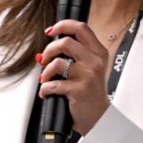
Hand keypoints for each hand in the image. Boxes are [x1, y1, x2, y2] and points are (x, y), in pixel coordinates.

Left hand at [38, 20, 109, 135]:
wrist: (98, 117)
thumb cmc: (91, 93)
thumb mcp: (89, 69)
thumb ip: (73, 56)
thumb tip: (45, 52)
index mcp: (98, 53)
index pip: (81, 28)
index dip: (63, 25)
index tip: (51, 31)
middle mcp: (95, 61)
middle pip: (66, 42)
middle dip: (49, 49)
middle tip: (44, 59)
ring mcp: (88, 75)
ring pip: (57, 63)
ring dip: (46, 72)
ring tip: (46, 79)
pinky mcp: (79, 89)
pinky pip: (53, 84)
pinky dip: (45, 89)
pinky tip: (47, 93)